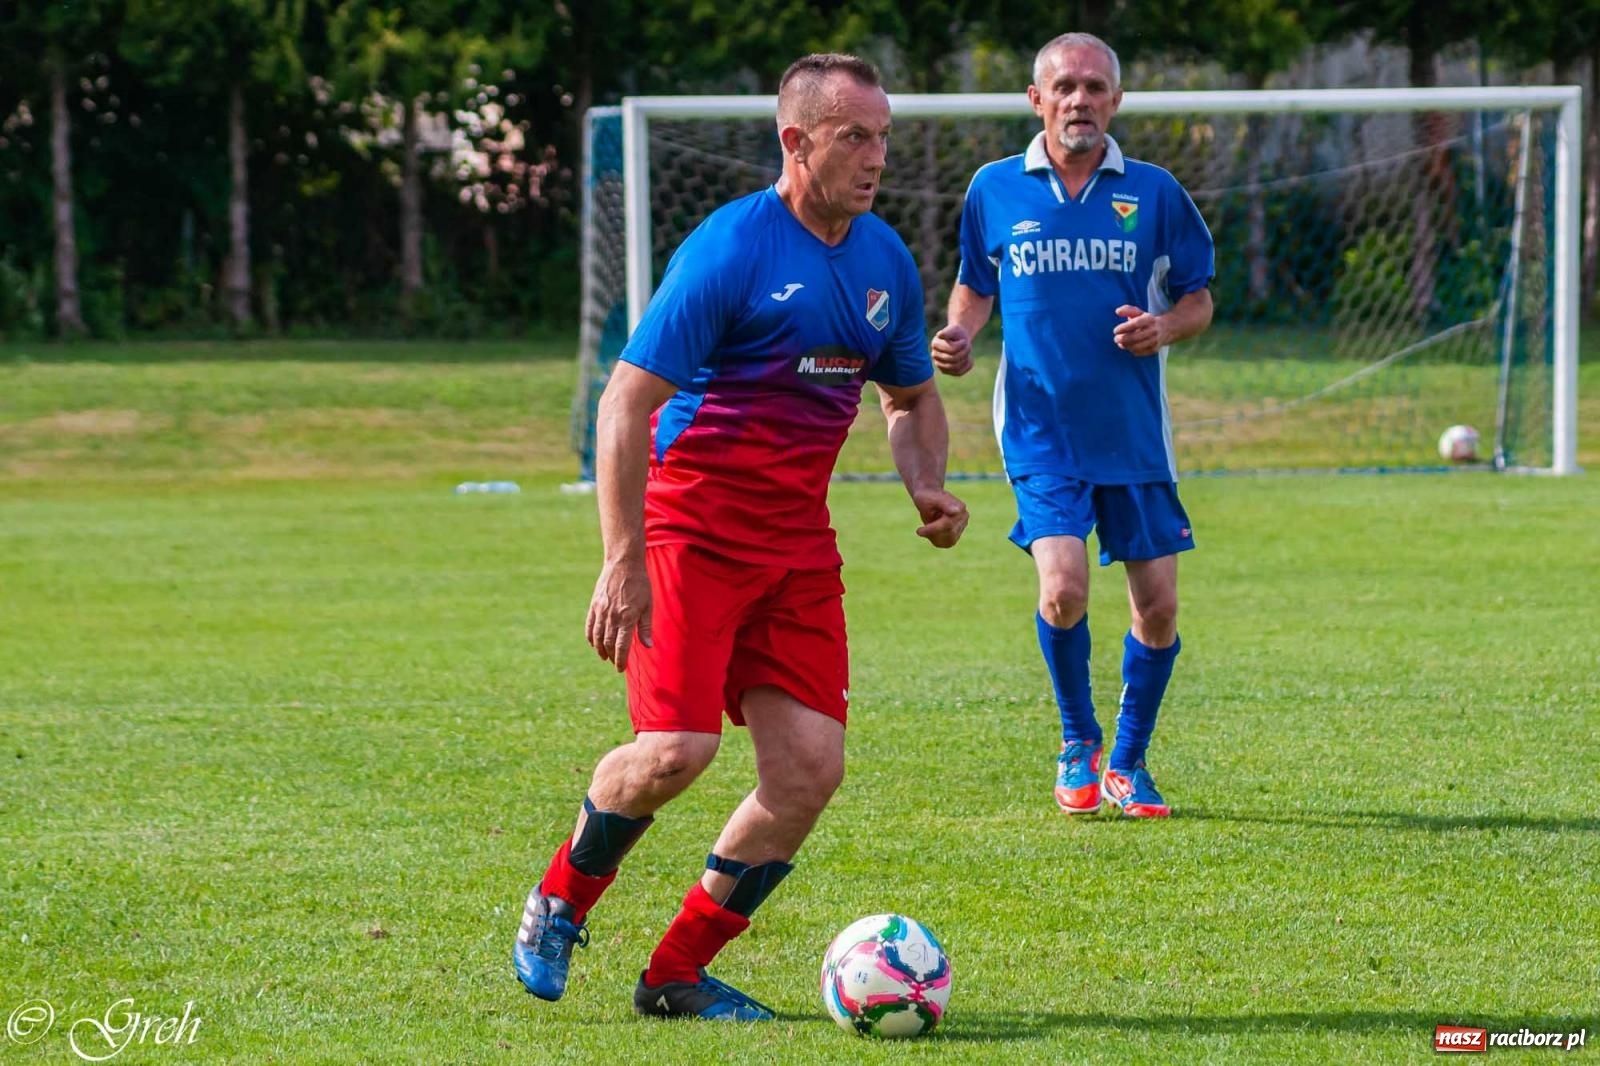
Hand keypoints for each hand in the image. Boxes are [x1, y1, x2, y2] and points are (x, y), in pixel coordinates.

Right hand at [585, 556, 651, 671]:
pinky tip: (594, 643)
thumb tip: (647, 646)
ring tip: (605, 656)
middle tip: (615, 663)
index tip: (620, 669)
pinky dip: (590, 637)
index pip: (621, 646)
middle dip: (611, 656)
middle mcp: (612, 616)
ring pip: (596, 637)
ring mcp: (601, 611)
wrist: (623, 563)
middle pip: (608, 644)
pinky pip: (589, 626)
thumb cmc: (640, 584)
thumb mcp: (648, 605)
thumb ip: (645, 627)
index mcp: (627, 618)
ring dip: (600, 650)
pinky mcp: (594, 605)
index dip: (620, 660)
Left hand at [913, 488, 968, 548]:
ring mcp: (962, 525)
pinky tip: (930, 531)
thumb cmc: (926, 497)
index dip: (932, 529)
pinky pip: (948, 543)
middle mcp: (964, 516)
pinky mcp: (958, 532)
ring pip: (949, 541)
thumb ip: (944, 505)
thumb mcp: (929, 499)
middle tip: (921, 529)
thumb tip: (956, 511)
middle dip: (933, 533)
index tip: (918, 531)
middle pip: (949, 534)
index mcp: (959, 507)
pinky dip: (937, 540)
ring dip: (935, 538)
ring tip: (927, 528)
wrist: (928, 496)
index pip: (947, 524)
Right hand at [930, 323, 973, 376]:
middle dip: (965, 352)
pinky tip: (967, 358)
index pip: (952, 350)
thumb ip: (947, 332)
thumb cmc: (957, 333)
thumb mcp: (954, 329)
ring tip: (967, 352)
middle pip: (954, 359)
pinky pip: (959, 373)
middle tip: (968, 346)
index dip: (962, 345)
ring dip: (965, 359)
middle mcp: (935, 355)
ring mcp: (939, 364)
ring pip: (956, 367)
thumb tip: (940, 335)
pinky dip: (966, 366)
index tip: (964, 340)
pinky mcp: (946, 371)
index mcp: (935, 344)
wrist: (959, 339)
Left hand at [1113, 304, 1166, 355]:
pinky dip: (1131, 350)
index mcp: (1150, 319)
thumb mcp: (1139, 312)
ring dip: (1126, 346)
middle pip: (1136, 337)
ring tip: (1119, 343)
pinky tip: (1127, 346)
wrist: (1166, 329)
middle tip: (1115, 339)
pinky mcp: (1154, 349)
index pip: (1136, 323)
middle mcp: (1153, 330)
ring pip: (1137, 346)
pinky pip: (1140, 352)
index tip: (1115, 330)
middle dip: (1123, 339)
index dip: (1124, 327)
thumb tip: (1117, 311)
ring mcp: (1155, 341)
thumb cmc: (1146, 320)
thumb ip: (1127, 310)